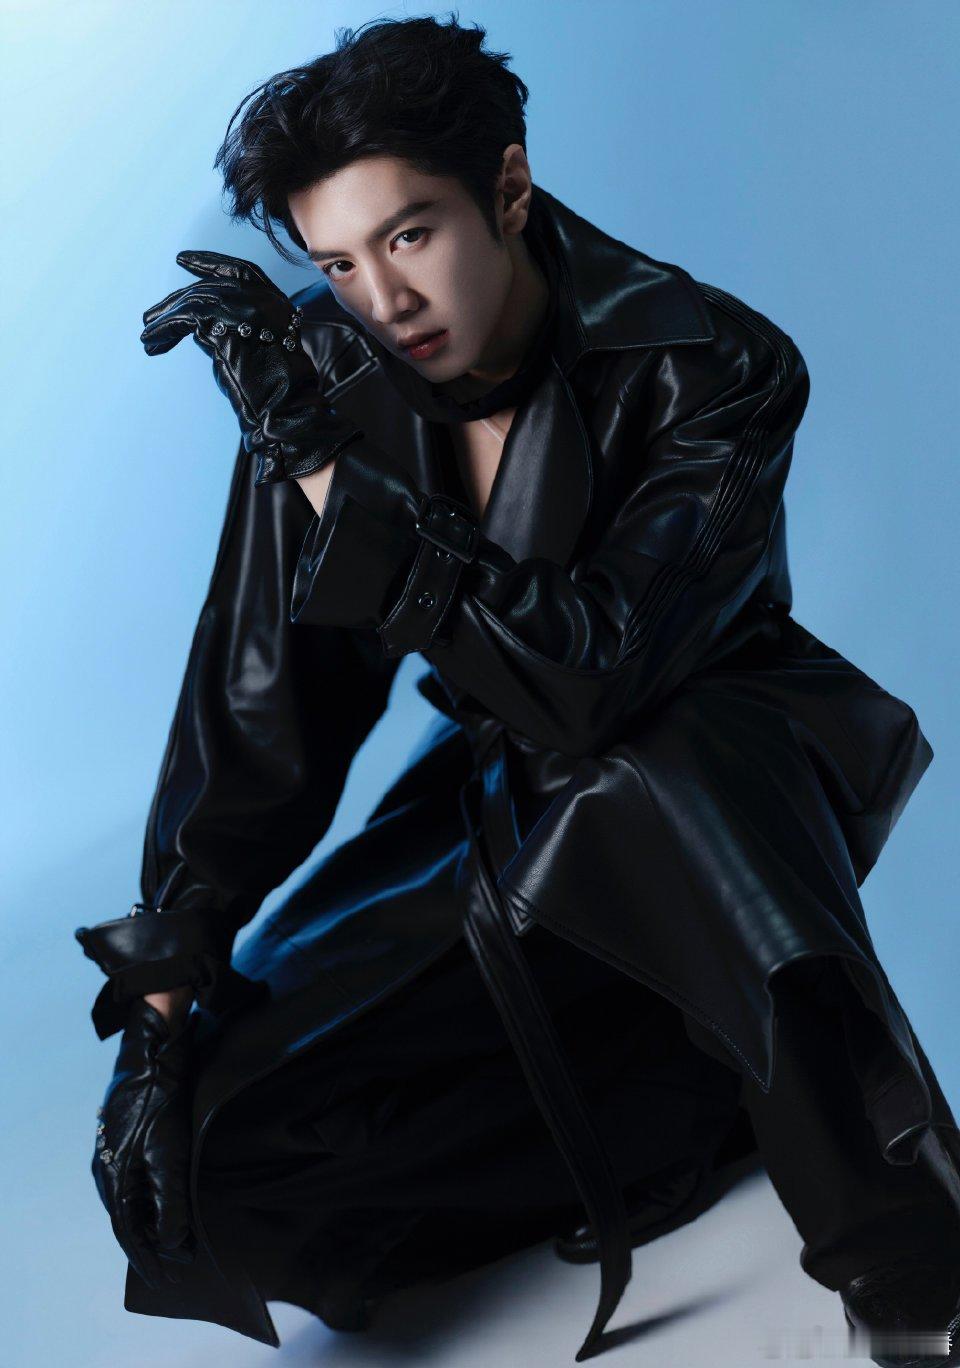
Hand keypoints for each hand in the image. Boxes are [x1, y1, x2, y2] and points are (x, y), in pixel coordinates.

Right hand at [92, 997, 197, 1287]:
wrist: (154, 1052)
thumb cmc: (161, 1102)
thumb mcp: (169, 1153)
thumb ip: (169, 1200)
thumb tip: (171, 1241)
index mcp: (112, 1177)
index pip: (126, 1231)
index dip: (147, 1257)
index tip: (164, 1279)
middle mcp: (107, 1167)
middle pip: (127, 1218)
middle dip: (151, 1242)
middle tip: (177, 1262)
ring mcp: (114, 1149)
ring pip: (132, 1198)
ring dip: (153, 1219)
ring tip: (177, 1236)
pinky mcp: (127, 1135)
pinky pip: (137, 1178)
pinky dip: (152, 1197)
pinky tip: (168, 1198)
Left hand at [139, 250, 363, 484]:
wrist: (287, 407)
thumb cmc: (276, 392)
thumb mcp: (259, 350)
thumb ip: (235, 332)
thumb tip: (202, 329)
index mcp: (275, 304)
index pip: (240, 271)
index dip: (210, 263)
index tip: (184, 260)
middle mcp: (262, 300)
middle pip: (210, 287)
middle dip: (176, 299)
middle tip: (152, 315)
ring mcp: (245, 309)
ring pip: (193, 301)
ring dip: (165, 317)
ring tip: (148, 334)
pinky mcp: (224, 324)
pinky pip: (184, 318)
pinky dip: (164, 330)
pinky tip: (152, 343)